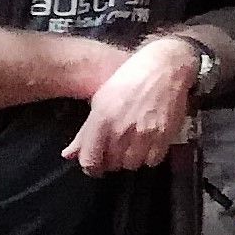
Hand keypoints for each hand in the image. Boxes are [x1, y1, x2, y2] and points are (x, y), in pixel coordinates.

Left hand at [66, 35, 198, 174]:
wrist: (165, 67)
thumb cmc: (129, 79)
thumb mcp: (101, 100)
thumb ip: (85, 132)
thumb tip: (69, 155)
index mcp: (102, 119)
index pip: (90, 160)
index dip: (90, 167)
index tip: (94, 165)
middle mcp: (122, 130)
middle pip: (112, 165)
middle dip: (110, 161)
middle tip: (114, 150)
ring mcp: (145, 134)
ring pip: (132, 165)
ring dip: (129, 160)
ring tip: (131, 146)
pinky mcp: (165, 135)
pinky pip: (153, 160)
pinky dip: (148, 157)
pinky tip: (146, 145)